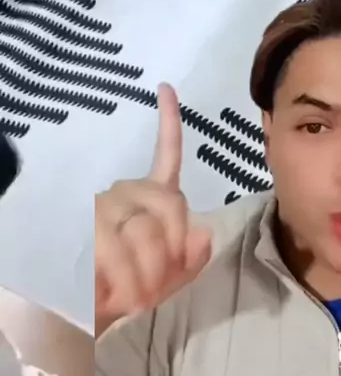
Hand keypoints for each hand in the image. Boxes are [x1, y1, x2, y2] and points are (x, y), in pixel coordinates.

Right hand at [95, 84, 211, 332]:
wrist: (80, 313)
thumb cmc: (126, 289)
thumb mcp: (167, 278)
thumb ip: (191, 259)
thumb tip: (201, 236)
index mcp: (149, 197)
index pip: (166, 154)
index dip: (169, 120)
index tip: (166, 87)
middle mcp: (124, 191)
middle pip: (172, 203)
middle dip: (174, 251)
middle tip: (156, 287)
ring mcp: (102, 206)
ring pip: (147, 231)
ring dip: (148, 276)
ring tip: (133, 298)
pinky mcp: (85, 228)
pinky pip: (119, 250)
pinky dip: (127, 282)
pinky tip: (116, 298)